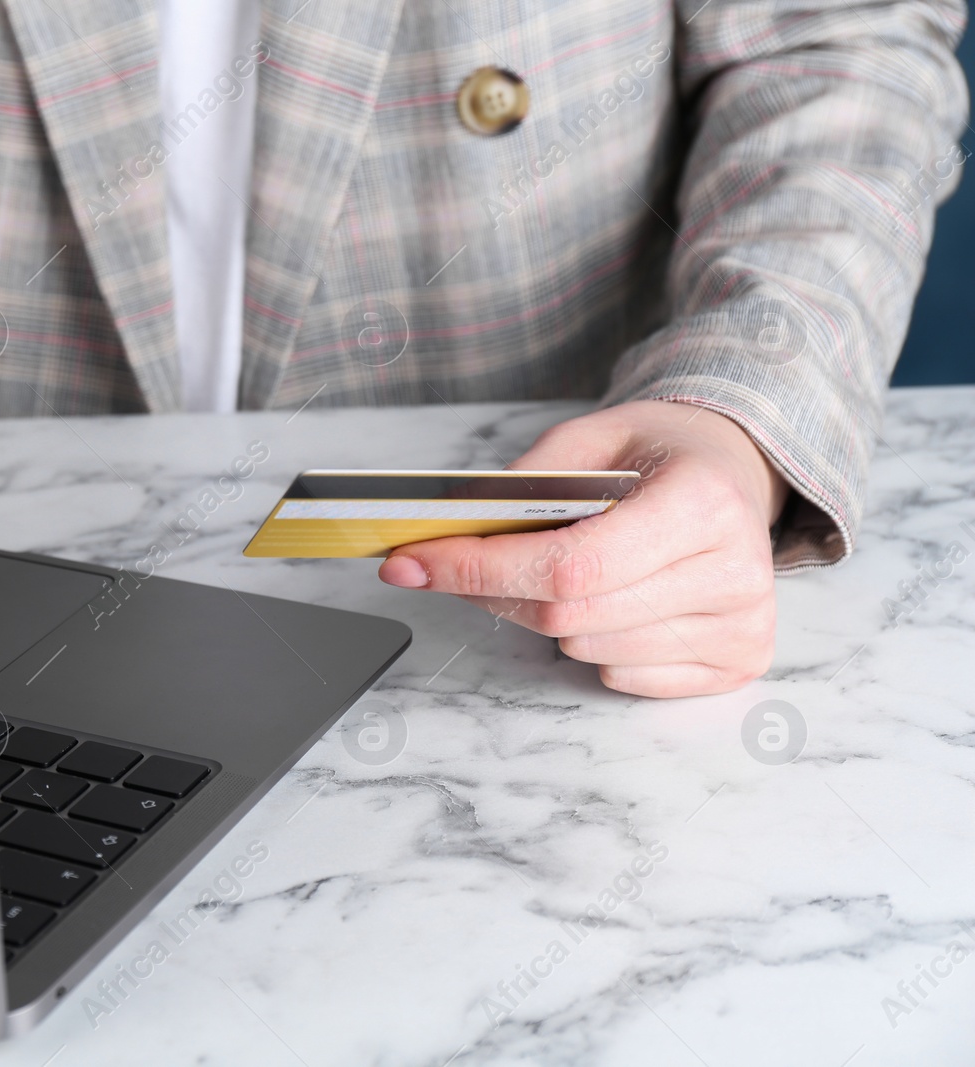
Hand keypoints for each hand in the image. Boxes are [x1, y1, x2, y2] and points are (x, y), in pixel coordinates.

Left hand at [377, 400, 790, 696]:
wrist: (736, 474)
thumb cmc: (660, 455)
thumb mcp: (593, 436)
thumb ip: (530, 480)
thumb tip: (456, 532)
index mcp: (703, 503)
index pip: (572, 564)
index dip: (481, 569)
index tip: (413, 562)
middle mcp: (734, 571)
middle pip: (569, 615)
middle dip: (495, 591)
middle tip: (455, 564)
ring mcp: (740, 625)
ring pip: (587, 649)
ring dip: (545, 616)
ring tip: (562, 570)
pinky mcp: (738, 660)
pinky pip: (620, 675)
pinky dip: (591, 642)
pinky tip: (611, 600)